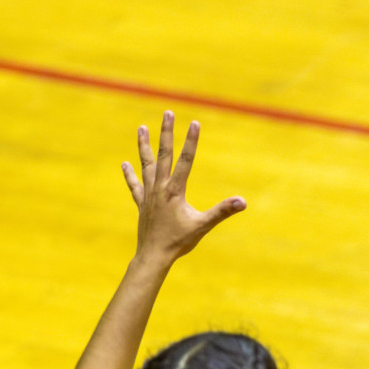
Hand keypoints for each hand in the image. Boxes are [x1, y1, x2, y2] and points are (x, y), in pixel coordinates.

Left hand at [123, 111, 245, 263]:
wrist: (153, 255)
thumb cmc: (179, 241)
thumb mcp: (203, 225)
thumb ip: (222, 211)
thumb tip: (242, 202)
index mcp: (175, 191)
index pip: (186, 160)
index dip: (191, 141)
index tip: (194, 123)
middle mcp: (159, 188)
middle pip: (163, 154)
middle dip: (166, 133)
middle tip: (167, 113)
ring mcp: (148, 194)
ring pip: (146, 164)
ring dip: (144, 146)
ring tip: (142, 128)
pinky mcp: (142, 203)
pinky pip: (135, 185)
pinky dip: (130, 174)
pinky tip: (125, 164)